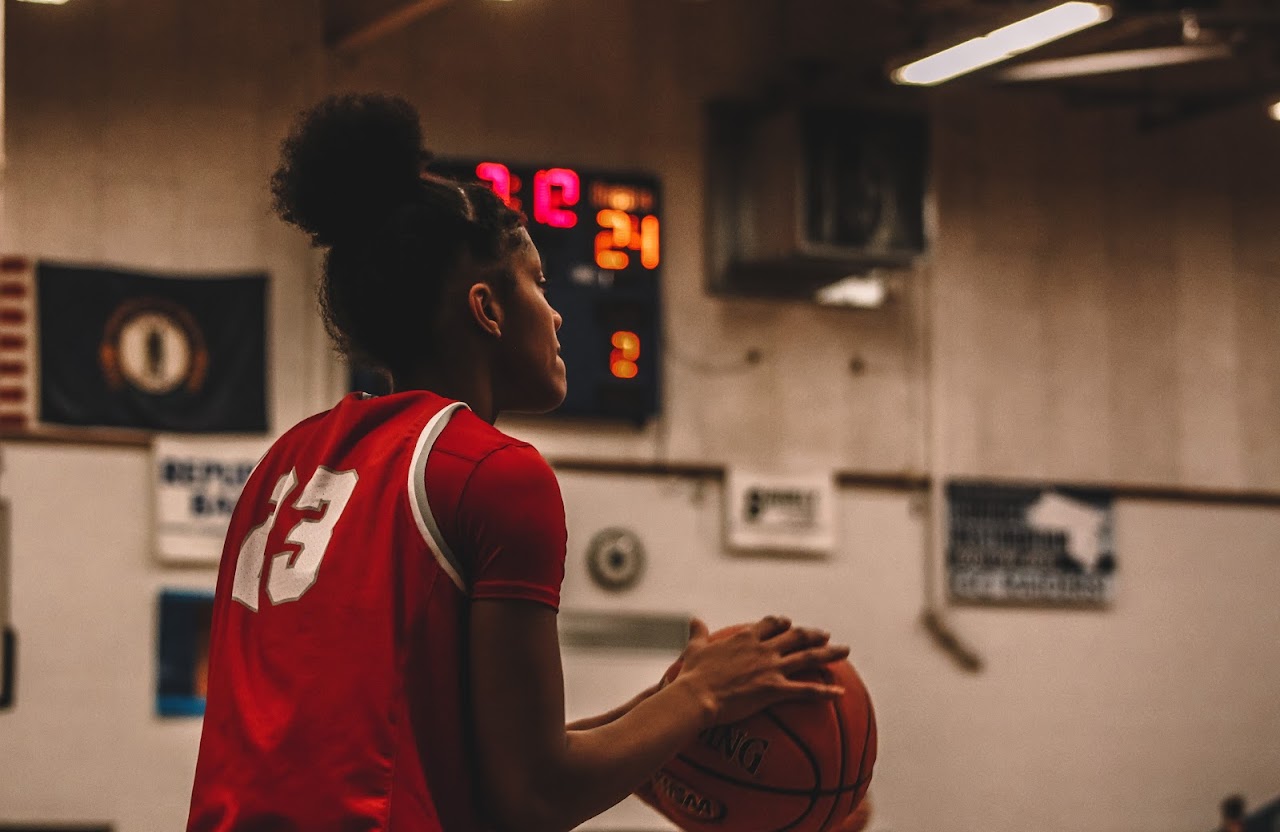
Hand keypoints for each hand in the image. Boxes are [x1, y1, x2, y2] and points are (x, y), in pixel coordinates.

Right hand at [669, 615, 848, 726]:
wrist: (696, 696)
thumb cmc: (692, 675)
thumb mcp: (695, 649)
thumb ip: (699, 633)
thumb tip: (694, 619)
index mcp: (745, 637)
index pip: (769, 624)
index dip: (781, 623)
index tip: (788, 624)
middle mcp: (763, 648)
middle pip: (795, 636)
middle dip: (813, 634)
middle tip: (826, 635)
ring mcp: (771, 668)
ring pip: (807, 657)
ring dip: (828, 653)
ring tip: (845, 651)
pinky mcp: (775, 689)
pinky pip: (806, 690)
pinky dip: (825, 692)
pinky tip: (840, 693)